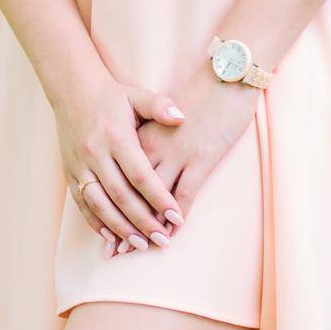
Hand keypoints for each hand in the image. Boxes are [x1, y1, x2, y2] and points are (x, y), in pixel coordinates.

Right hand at [53, 73, 188, 256]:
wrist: (72, 90)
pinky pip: (82, 203)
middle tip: (163, 240)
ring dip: (120, 228)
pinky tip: (111, 236)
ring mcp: (80, 165)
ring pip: (100, 204)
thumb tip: (181, 116)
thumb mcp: (136, 95)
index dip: (159, 197)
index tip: (177, 216)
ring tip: (140, 244)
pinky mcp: (70, 173)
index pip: (140, 174)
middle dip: (143, 221)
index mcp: (116, 136)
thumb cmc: (112, 96)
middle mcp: (96, 153)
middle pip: (121, 195)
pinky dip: (96, 222)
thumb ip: (159, 106)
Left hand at [107, 61, 260, 255]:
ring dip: (148, 225)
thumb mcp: (161, 113)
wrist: (226, 76)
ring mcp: (178, 155)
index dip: (111, 206)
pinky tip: (174, 230)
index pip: (120, 177)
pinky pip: (185, 194)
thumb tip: (138, 158)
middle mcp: (154, 147)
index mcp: (141, 135)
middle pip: (132, 192)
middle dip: (124, 223)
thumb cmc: (196, 94)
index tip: (104, 230)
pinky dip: (177, 214)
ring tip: (141, 248)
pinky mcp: (201, 159)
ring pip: (156, 199)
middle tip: (116, 253)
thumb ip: (148, 135)